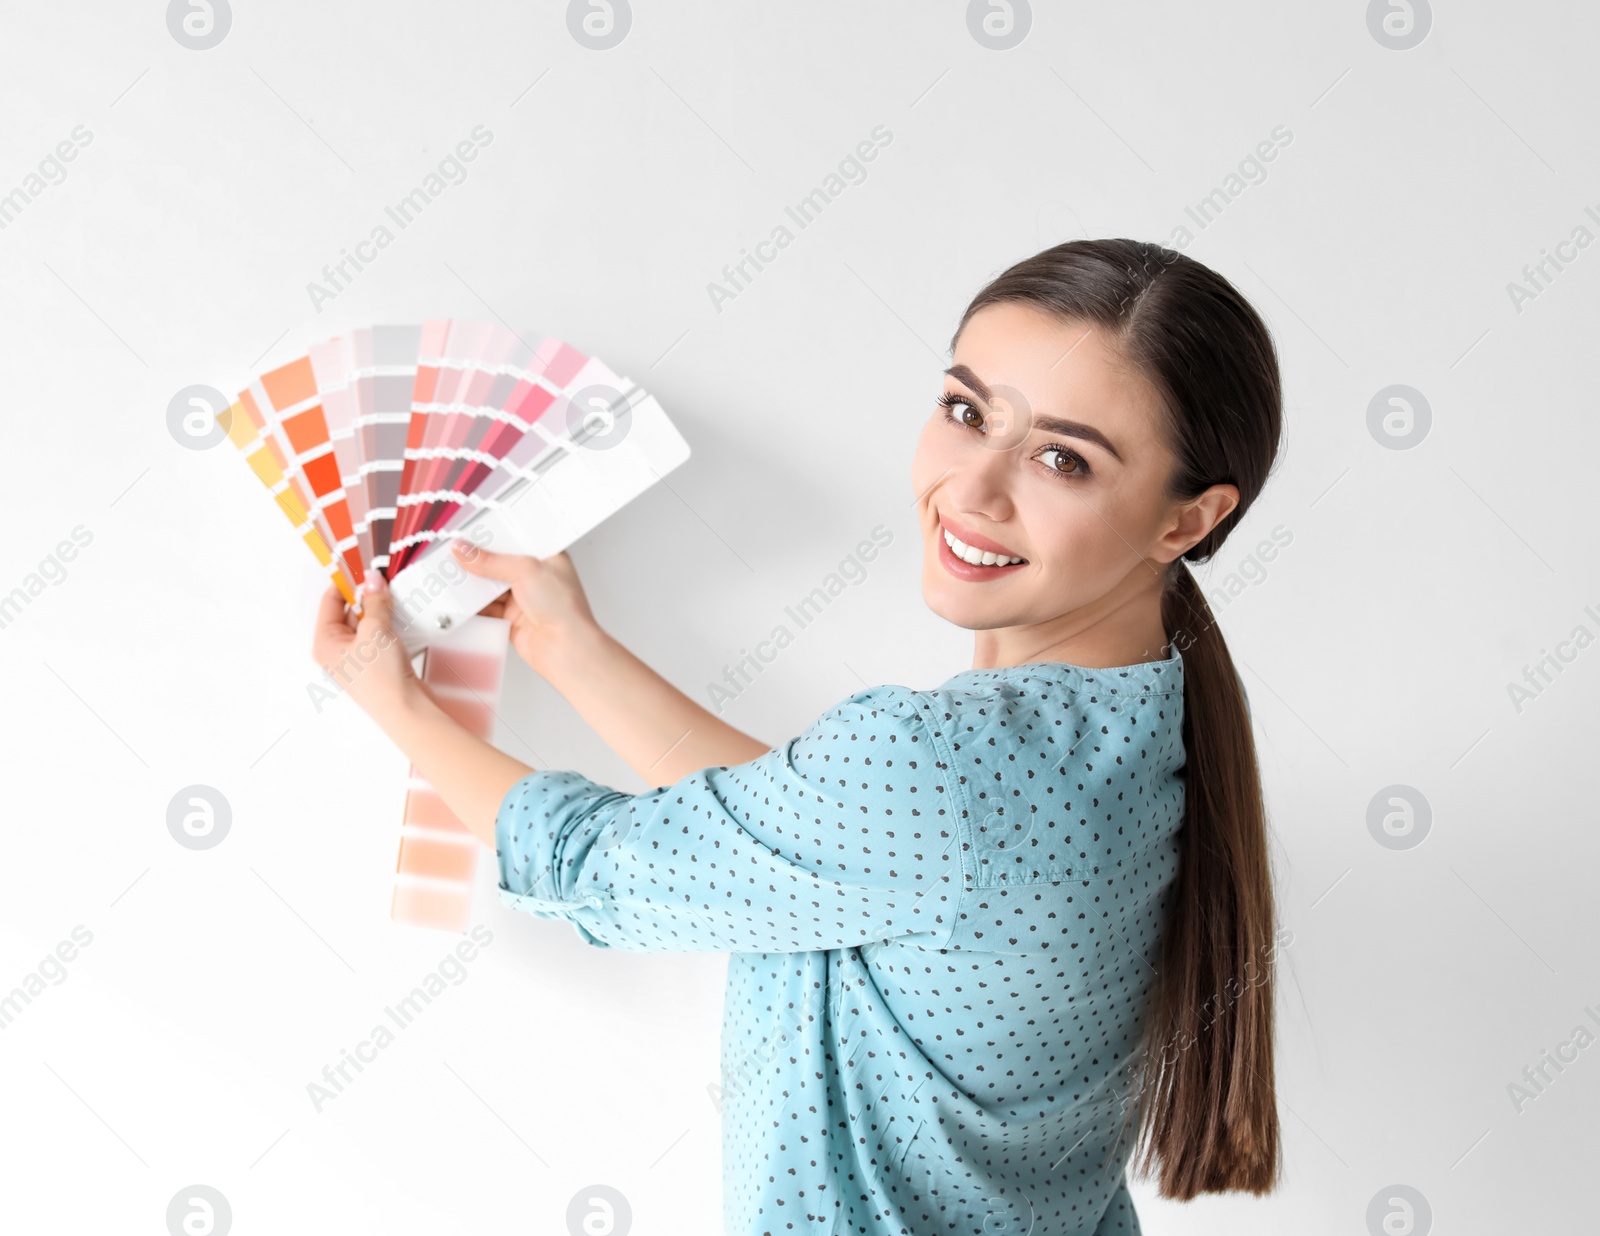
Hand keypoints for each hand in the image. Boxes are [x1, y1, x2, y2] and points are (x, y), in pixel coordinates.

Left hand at [311, 570, 419, 716]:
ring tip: (393, 598)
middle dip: (366, 596)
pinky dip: (387, 624)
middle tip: (383, 580)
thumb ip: (374, 601)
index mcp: (325, 642)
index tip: (361, 566)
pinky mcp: (374, 664)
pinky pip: (377, 636)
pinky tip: (399, 617)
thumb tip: (372, 579)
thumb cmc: (380, 679)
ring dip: (379, 610)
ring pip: (365, 623)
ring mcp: (355, 658)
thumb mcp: (375, 630)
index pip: (330, 601)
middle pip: (348, 611)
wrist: (404, 710)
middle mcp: (336, 651)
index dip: (345, 582)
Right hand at [451, 541, 599, 677]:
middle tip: (452, 556)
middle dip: (476, 562)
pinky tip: (459, 600)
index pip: (514, 541)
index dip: (492, 537)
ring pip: (490, 588)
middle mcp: (536, 577)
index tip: (468, 534)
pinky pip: (487, 609)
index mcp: (547, 557)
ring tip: (449, 576)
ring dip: (472, 585)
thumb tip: (464, 550)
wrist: (566, 648)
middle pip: (499, 564)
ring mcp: (524, 599)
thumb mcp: (525, 570)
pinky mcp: (513, 620)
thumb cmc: (564, 607)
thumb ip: (491, 560)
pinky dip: (473, 606)